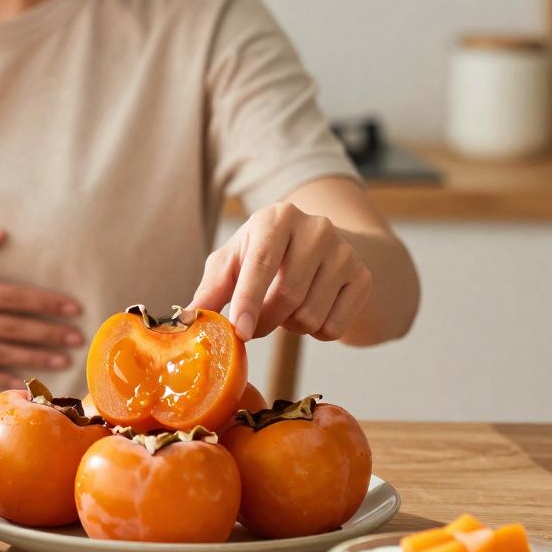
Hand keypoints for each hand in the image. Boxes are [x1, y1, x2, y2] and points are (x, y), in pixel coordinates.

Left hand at [190, 203, 371, 341]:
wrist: (317, 246)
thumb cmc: (262, 254)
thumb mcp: (232, 262)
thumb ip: (210, 289)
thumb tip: (189, 319)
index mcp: (277, 218)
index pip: (262, 264)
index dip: (249, 302)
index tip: (240, 332)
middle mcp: (316, 228)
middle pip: (288, 296)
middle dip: (264, 322)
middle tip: (252, 326)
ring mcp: (345, 252)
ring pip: (311, 316)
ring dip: (289, 327)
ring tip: (284, 309)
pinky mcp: (363, 277)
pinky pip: (334, 328)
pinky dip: (315, 332)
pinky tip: (310, 311)